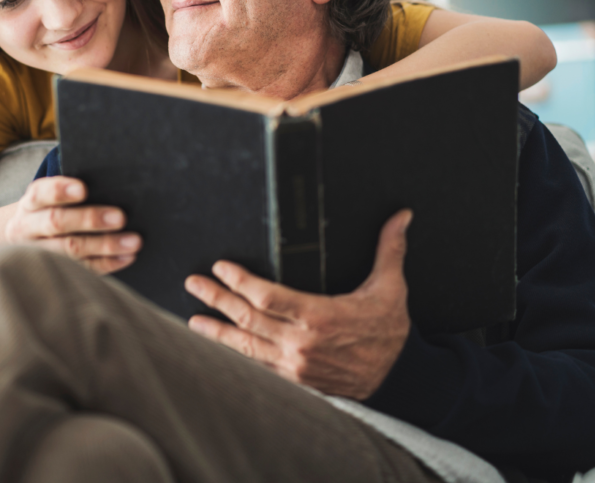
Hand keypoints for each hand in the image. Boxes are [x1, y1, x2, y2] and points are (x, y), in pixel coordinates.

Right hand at [4, 176, 140, 273]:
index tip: (83, 189)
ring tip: (133, 241)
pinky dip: (107, 263)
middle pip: (57, 223)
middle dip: (90, 219)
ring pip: (71, 250)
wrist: (24, 239)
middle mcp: (29, 228)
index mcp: (30, 204)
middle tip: (120, 218)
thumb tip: (110, 186)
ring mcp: (39, 253)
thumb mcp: (48, 199)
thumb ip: (71, 192)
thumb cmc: (49, 211)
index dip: (60, 191)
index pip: (40, 194)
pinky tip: (126, 257)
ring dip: (105, 245)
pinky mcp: (55, 271)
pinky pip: (82, 269)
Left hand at [185, 209, 412, 399]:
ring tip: (193, 318)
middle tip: (193, 283)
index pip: (268, 297)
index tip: (222, 268)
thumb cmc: (389, 332)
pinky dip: (235, 354)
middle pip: (248, 318)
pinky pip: (257, 365)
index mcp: (320, 317)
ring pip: (246, 345)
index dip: (240, 282)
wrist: (398, 379)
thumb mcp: (391, 289)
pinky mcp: (294, 379)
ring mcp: (295, 364)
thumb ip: (390, 250)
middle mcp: (301, 343)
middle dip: (217, 298)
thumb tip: (401, 216)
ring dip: (217, 330)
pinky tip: (219, 345)